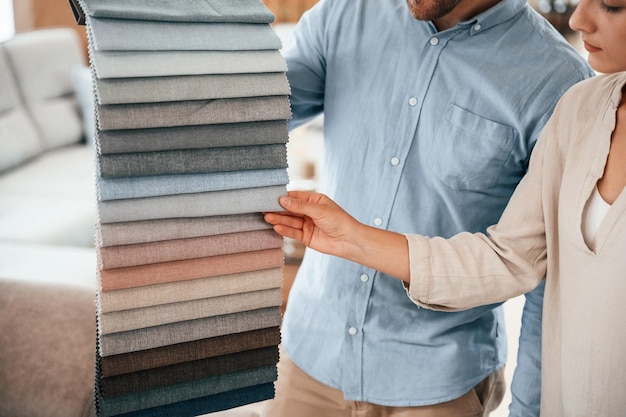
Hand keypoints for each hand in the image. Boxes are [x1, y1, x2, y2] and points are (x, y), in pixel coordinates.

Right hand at [264, 191, 409, 280]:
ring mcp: (307, 224)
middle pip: (290, 209)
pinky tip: (276, 227)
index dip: (282, 197)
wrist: (349, 241)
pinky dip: (285, 230)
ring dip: (279, 219)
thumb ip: (300, 206)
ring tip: (267, 217)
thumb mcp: (319, 210)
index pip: (294, 197)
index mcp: (314, 200)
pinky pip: (293, 232)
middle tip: (263, 208)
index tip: (268, 197)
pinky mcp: (306, 237)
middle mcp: (309, 211)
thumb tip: (282, 200)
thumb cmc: (339, 221)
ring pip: (290, 221)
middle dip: (277, 209)